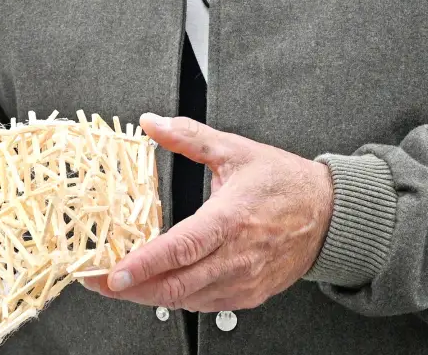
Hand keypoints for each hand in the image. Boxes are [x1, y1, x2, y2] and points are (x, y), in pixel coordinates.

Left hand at [82, 114, 333, 312]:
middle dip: (132, 289)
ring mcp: (244, 281)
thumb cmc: (285, 183)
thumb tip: (152, 123)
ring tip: (122, 283)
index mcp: (231, 219)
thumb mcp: (235, 150)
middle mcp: (237, 257)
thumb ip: (189, 137)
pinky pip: (205, 304)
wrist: (329, 214)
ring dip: (151, 295)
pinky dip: (178, 298)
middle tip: (97, 282)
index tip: (113, 273)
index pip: (180, 249)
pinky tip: (159, 286)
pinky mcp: (249, 294)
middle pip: (176, 285)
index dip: (144, 265)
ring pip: (187, 300)